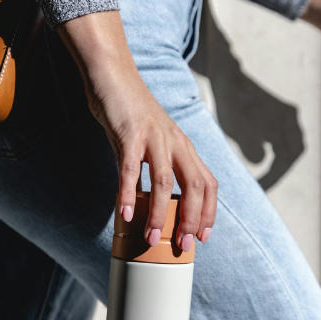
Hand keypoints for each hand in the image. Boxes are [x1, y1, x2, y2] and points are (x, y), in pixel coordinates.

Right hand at [57, 10, 217, 247]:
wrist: (112, 74)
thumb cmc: (130, 110)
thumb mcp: (151, 140)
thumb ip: (154, 166)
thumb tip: (151, 202)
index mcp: (183, 145)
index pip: (208, 183)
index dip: (209, 212)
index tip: (202, 237)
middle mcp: (175, 142)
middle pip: (196, 186)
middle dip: (191, 219)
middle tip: (182, 246)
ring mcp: (153, 137)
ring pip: (165, 182)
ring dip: (158, 215)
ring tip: (149, 239)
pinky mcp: (130, 133)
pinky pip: (131, 169)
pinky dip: (129, 194)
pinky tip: (125, 214)